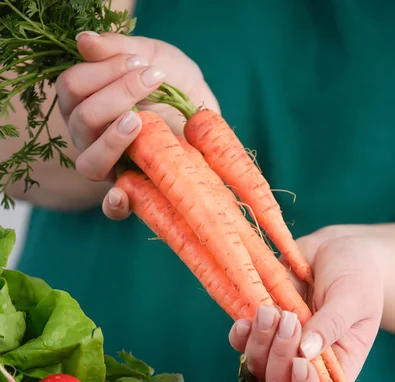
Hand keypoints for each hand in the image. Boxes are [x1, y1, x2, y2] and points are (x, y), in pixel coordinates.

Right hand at [55, 32, 218, 199]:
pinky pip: (112, 208)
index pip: (71, 88)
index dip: (102, 72)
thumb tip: (83, 42)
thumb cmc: (173, 81)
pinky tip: (122, 194)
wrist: (205, 111)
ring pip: (90, 162)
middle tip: (153, 79)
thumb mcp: (151, 54)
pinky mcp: (133, 191)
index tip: (140, 61)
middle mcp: (89, 137)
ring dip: (112, 139)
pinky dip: (114, 204)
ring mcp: (109, 167)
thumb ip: (118, 49)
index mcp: (84, 102)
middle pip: (80, 120)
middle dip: (116, 95)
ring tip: (138, 120)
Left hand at [229, 227, 383, 381]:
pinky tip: (250, 315)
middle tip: (290, 318)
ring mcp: (280, 348)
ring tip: (271, 309)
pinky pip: (240, 343)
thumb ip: (332, 324)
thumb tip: (307, 352)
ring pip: (257, 366)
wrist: (334, 249)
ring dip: (260, 341)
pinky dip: (241, 334)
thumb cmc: (356, 274)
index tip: (300, 364)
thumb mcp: (354, 297)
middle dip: (280, 357)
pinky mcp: (261, 329)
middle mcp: (308, 365)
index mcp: (339, 368)